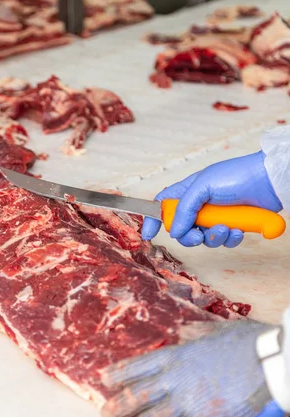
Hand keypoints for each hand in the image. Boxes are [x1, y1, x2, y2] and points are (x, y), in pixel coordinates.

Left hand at [101, 321, 285, 416]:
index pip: (138, 366)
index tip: (105, 380)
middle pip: (137, 396)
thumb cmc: (248, 343)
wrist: (271, 362)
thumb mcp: (217, 330)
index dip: (120, 374)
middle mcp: (175, 379)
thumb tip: (186, 332)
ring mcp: (187, 402)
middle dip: (118, 407)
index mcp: (177, 355)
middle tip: (106, 414)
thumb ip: (197, 333)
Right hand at [142, 151, 282, 247]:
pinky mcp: (232, 226)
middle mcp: (200, 205)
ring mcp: (216, 216)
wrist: (268, 181)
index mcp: (188, 191)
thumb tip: (174, 231)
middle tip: (197, 235)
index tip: (149, 234)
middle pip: (182, 229)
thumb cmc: (236, 175)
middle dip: (189, 236)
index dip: (154, 219)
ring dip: (214, 237)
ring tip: (226, 228)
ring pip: (204, 238)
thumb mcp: (203, 186)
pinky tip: (238, 230)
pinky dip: (230, 238)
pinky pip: (224, 241)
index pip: (163, 205)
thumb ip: (184, 209)